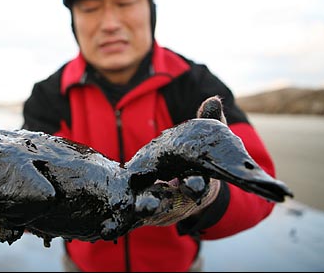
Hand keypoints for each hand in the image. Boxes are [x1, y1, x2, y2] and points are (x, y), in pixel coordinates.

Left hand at [136, 95, 225, 226]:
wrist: (190, 188)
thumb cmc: (198, 161)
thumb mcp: (205, 142)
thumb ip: (210, 122)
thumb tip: (213, 100)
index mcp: (200, 183)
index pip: (199, 184)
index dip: (196, 184)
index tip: (193, 184)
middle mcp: (182, 201)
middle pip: (172, 205)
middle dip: (161, 204)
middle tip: (148, 204)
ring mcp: (163, 210)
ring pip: (151, 212)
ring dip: (142, 210)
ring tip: (134, 208)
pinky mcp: (144, 212)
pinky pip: (133, 216)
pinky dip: (123, 220)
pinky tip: (110, 223)